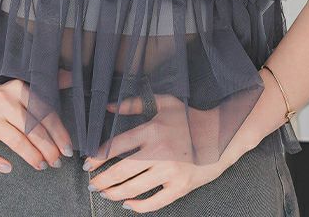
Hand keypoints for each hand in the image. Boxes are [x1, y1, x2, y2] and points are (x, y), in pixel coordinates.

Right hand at [0, 68, 74, 173]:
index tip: (67, 148)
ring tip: (43, 165)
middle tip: (57, 161)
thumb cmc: (3, 96)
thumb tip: (72, 77)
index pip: (43, 112)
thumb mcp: (23, 87)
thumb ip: (48, 85)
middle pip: (31, 129)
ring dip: (32, 156)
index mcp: (18, 89)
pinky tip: (9, 168)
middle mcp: (3, 103)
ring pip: (15, 141)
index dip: (58, 133)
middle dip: (48, 148)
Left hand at [83, 93, 236, 211]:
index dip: (99, 156)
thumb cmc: (189, 117)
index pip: (117, 146)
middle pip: (121, 171)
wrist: (219, 135)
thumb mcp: (163, 103)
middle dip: (102, 179)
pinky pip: (154, 202)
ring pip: (133, 188)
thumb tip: (109, 107)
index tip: (89, 163)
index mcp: (153, 130)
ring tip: (105, 193)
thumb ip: (134, 103)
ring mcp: (170, 172)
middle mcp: (159, 152)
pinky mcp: (180, 187)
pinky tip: (127, 204)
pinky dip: (138, 206)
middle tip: (92, 183)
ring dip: (114, 193)